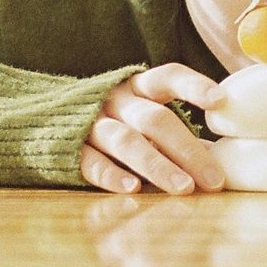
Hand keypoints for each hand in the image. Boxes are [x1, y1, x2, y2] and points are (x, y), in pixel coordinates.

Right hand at [80, 64, 225, 195]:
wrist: (45, 120)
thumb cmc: (115, 121)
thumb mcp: (142, 115)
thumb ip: (175, 133)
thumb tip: (219, 160)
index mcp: (138, 87)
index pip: (169, 77)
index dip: (194, 86)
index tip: (221, 100)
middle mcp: (116, 101)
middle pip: (155, 120)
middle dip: (187, 150)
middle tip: (214, 179)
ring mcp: (92, 123)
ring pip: (127, 141)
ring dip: (158, 166)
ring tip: (184, 188)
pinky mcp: (71, 148)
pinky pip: (92, 162)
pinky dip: (113, 175)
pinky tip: (133, 189)